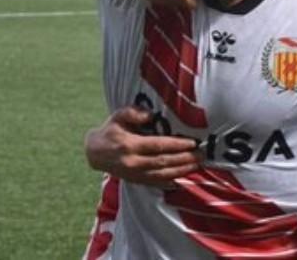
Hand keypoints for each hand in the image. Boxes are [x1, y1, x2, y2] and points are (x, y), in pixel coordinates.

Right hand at [84, 106, 201, 188]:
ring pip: (162, 175)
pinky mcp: (136, 181)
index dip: (176, 145)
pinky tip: (183, 180)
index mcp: (130, 145)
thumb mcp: (118, 116)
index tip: (192, 143)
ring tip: (197, 165)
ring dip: (181, 170)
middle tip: (201, 155)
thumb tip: (151, 115)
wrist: (95, 153)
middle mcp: (133, 162)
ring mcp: (135, 174)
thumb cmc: (111, 130)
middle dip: (184, 159)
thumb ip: (133, 113)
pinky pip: (155, 183)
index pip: (158, 145)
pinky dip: (170, 183)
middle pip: (163, 162)